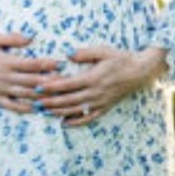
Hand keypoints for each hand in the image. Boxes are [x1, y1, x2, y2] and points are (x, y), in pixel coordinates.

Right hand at [0, 26, 58, 113]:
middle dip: (49, 82)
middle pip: (31, 81)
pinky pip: (12, 106)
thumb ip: (12, 38)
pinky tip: (38, 109)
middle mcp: (3, 77)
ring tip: (57, 98)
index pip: (29, 64)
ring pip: (24, 95)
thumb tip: (31, 38)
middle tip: (65, 83)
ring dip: (41, 97)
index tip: (59, 63)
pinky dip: (25, 108)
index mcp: (4, 60)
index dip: (45, 64)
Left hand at [36, 46, 168, 126]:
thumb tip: (68, 55)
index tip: (38, 87)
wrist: (139, 71)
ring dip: (58, 112)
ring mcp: (99, 102)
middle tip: (35, 103)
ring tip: (44, 112)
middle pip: (68, 100)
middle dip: (50, 102)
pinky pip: (88, 118)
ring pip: (75, 110)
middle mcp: (95, 93)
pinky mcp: (104, 108)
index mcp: (93, 78)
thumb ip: (85, 53)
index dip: (52, 87)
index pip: (68, 84)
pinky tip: (64, 124)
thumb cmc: (120, 58)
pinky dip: (76, 122)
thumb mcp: (103, 51)